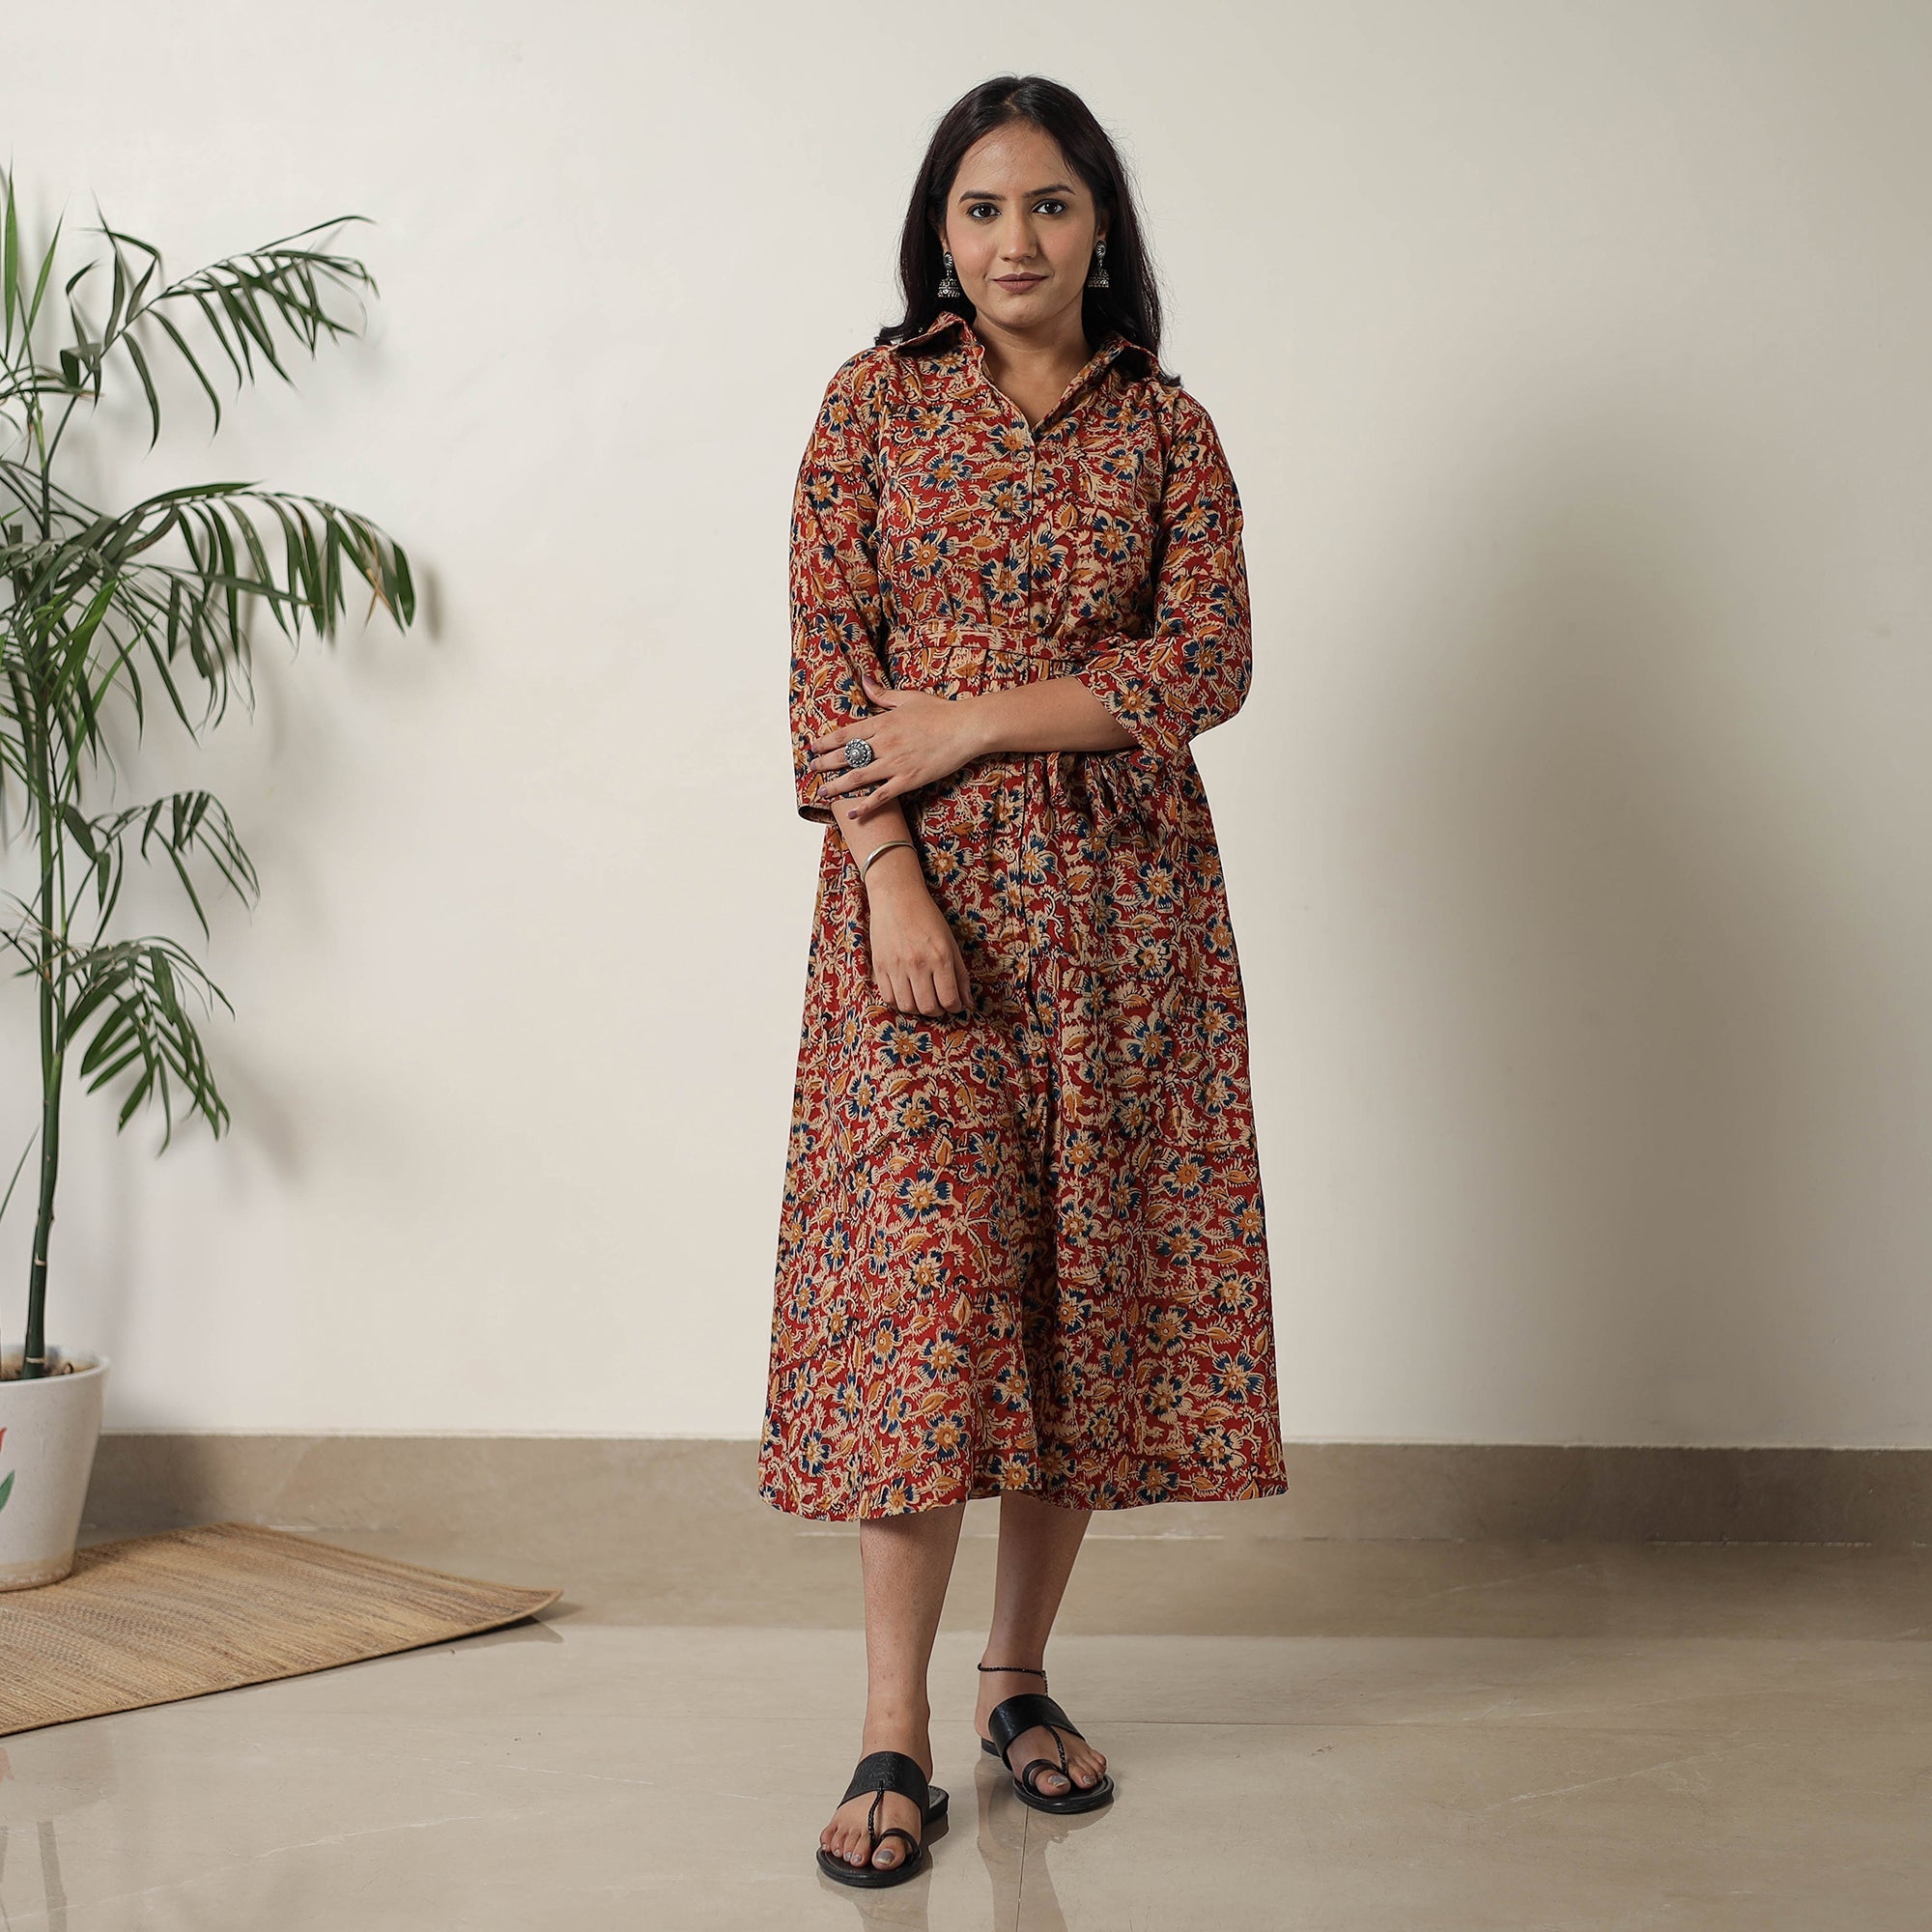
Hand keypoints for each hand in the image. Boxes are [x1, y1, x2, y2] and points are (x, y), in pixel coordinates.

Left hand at [807, 668, 983, 820]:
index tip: (814, 748)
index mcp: (882, 722)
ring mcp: (895, 763)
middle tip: (812, 770)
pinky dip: (865, 806)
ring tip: (822, 792)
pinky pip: (881, 795)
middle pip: (846, 756)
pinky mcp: (908, 779)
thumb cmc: (940, 711)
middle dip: (825, 764)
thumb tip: (864, 680)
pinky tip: (853, 813)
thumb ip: (882, 694)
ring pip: (857, 777)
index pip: (846, 734)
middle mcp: (884, 743)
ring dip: (836, 786)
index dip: (826, 742)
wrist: (965, 728)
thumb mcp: (908, 698)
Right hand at [864, 861, 974, 1014]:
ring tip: (922, 999)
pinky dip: (899, 1002)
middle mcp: (918, 964)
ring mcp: (897, 966)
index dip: (955, 1008)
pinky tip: (906, 993)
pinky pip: (889, 998)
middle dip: (938, 1011)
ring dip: (918, 1009)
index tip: (954, 1004)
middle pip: (928, 1007)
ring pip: (908, 1006)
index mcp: (940, 957)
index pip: (949, 999)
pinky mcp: (880, 966)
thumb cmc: (927, 918)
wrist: (896, 897)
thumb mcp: (951, 943)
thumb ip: (960, 975)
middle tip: (939, 1003)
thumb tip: (968, 1003)